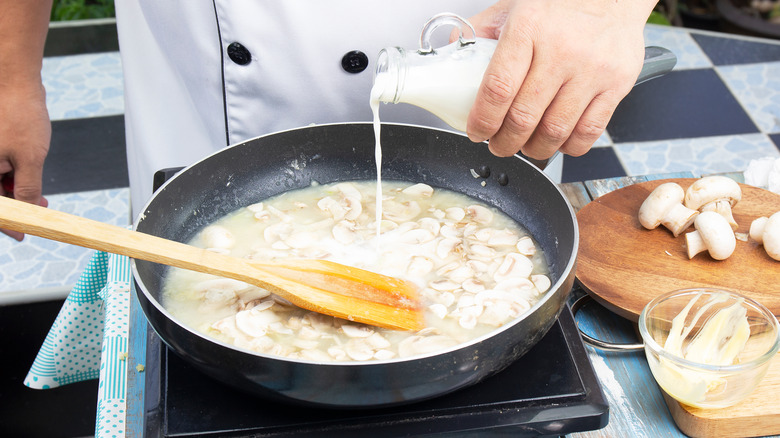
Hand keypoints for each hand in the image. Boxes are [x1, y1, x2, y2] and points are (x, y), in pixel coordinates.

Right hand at [0, 81, 50, 240]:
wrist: (15, 80)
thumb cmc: (20, 114)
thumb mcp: (30, 158)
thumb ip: (26, 189)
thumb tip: (27, 213)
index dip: (7, 223)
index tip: (21, 235)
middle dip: (15, 206)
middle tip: (40, 211)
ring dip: (16, 191)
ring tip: (40, 197)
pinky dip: (12, 175)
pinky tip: (29, 178)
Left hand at [466, 0, 656, 158]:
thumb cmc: (562, 2)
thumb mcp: (514, 7)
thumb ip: (482, 31)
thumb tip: (453, 53)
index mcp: (529, 28)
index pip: (498, 89)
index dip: (483, 120)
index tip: (477, 131)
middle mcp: (562, 50)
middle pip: (524, 117)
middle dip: (504, 142)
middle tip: (497, 144)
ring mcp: (592, 69)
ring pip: (555, 130)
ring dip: (534, 149)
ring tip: (525, 146)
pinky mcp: (617, 84)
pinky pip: (589, 131)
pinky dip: (569, 146)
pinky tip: (558, 141)